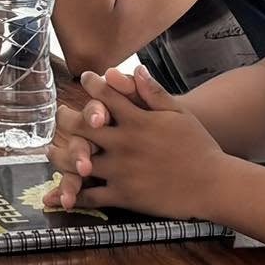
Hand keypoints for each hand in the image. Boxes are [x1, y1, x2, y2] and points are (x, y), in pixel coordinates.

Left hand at [45, 65, 224, 218]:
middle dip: (67, 120)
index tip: (85, 79)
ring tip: (52, 152)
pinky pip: (92, 196)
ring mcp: (122, 170)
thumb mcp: (179, 113)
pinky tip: (63, 194)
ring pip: (80, 161)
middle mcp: (125, 143)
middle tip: (58, 116)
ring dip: (62, 156)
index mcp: (138, 120)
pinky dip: (75, 194)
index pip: (107, 96)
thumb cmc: (198, 145)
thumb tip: (135, 69)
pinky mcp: (124, 195)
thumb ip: (153, 92)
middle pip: (84, 127)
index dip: (93, 85)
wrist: (212, 184)